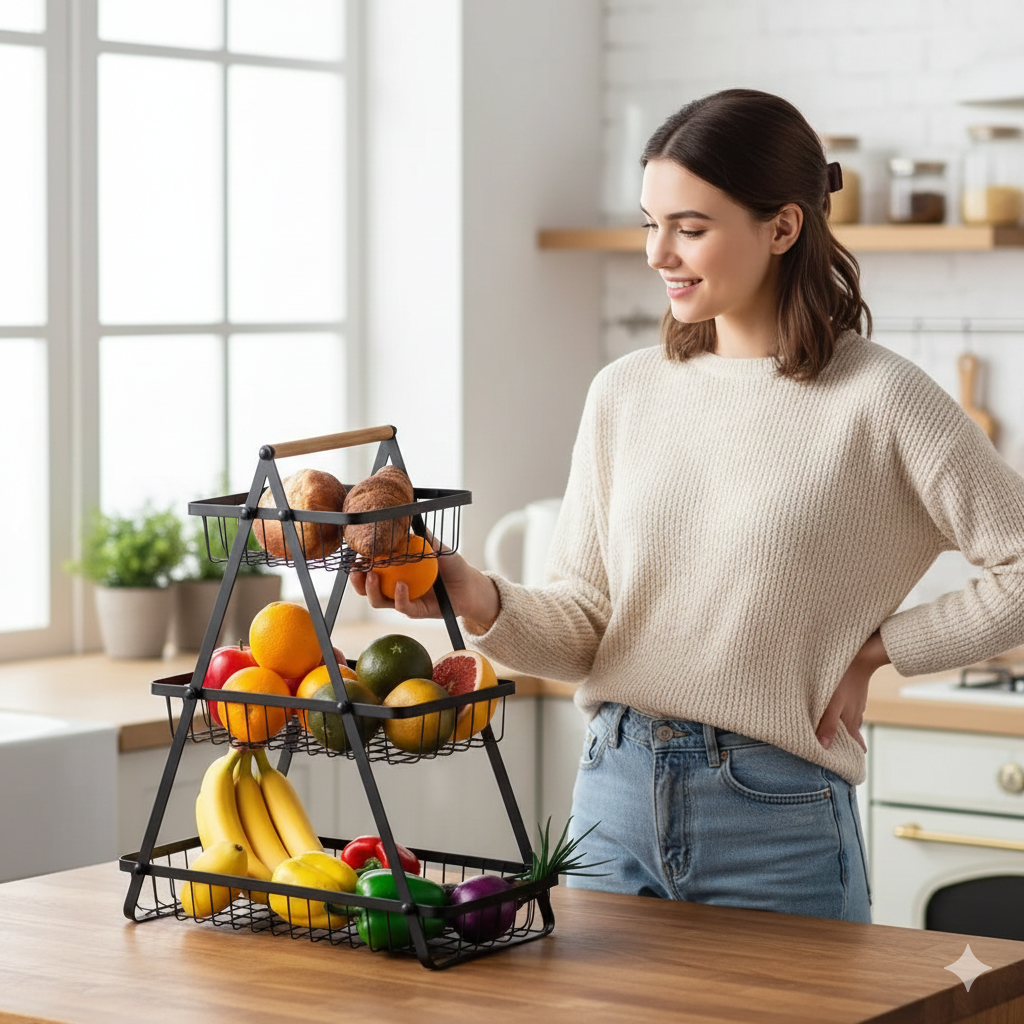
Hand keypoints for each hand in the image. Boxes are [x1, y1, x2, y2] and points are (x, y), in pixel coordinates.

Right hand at [348, 545, 500, 633]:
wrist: (470, 586)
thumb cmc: (453, 565)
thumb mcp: (437, 547)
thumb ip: (422, 536)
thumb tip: (407, 517)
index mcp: (395, 570)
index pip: (370, 567)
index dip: (359, 563)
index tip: (355, 554)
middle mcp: (394, 586)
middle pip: (366, 588)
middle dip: (356, 581)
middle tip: (356, 569)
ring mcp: (403, 600)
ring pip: (378, 601)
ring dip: (372, 590)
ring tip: (373, 577)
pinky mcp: (415, 611)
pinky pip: (402, 606)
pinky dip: (399, 597)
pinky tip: (401, 586)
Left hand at [816, 631, 889, 752]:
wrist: (862, 653)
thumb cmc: (842, 678)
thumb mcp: (831, 703)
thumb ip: (827, 725)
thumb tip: (822, 747)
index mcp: (851, 723)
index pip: (856, 747)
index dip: (848, 755)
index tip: (838, 762)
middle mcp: (856, 716)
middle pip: (850, 736)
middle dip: (840, 742)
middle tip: (826, 747)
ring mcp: (856, 704)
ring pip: (847, 721)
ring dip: (837, 727)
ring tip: (823, 730)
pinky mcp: (853, 693)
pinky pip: (846, 708)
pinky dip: (838, 713)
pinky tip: (828, 708)